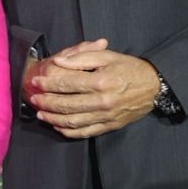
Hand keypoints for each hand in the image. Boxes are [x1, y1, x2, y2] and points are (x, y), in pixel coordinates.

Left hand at [27, 38, 160, 138]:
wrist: (154, 87)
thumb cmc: (129, 68)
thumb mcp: (107, 56)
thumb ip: (81, 57)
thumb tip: (59, 62)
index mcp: (100, 81)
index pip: (67, 83)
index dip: (48, 83)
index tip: (35, 81)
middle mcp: (102, 101)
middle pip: (67, 104)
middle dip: (46, 102)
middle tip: (33, 98)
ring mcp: (106, 116)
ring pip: (73, 121)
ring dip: (54, 118)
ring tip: (40, 113)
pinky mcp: (110, 126)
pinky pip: (86, 132)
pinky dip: (69, 132)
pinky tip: (58, 127)